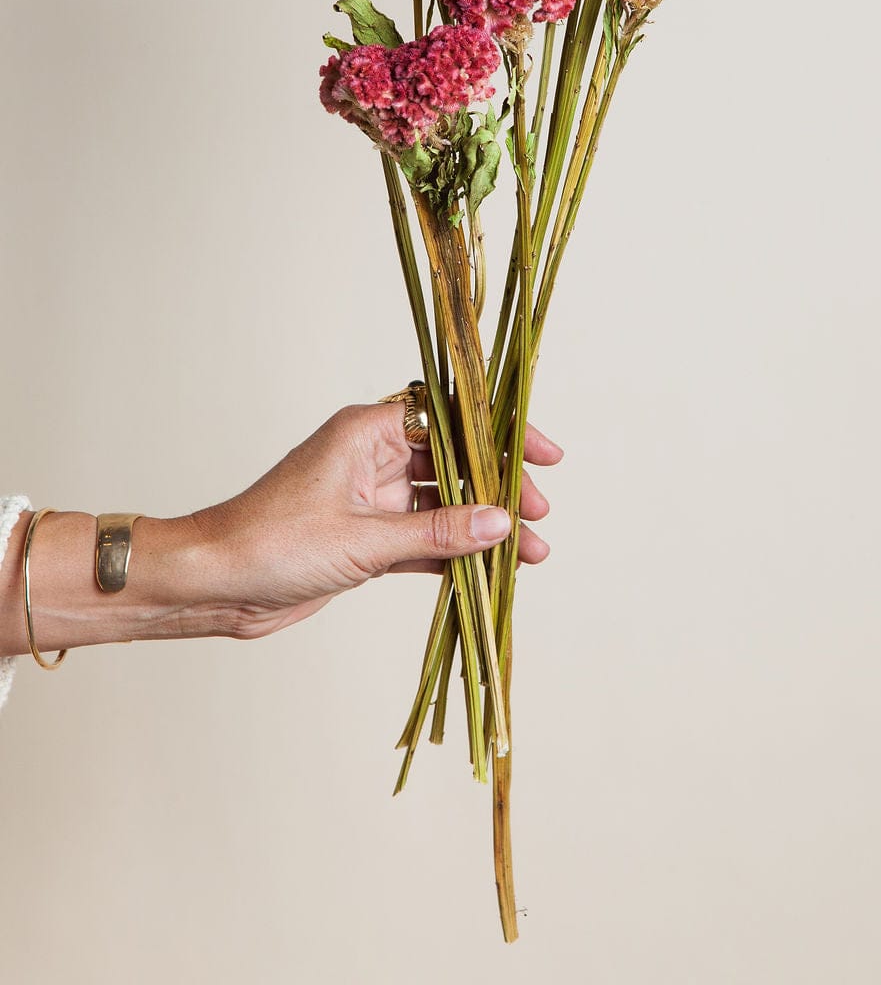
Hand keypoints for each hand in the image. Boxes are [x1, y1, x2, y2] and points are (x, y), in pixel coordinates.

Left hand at [188, 401, 562, 639]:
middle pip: (454, 463)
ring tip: (530, 552)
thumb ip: (436, 533)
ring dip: (483, 528)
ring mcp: (369, 500)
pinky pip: (422, 540)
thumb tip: (501, 523)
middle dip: (500, 488)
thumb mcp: (363, 539)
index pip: (450, 420)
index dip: (499, 434)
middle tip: (540, 514)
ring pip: (443, 505)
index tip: (542, 454)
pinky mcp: (364, 540)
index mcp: (367, 433)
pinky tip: (489, 570)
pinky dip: (454, 554)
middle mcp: (371, 458)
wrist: (213, 585)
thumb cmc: (270, 543)